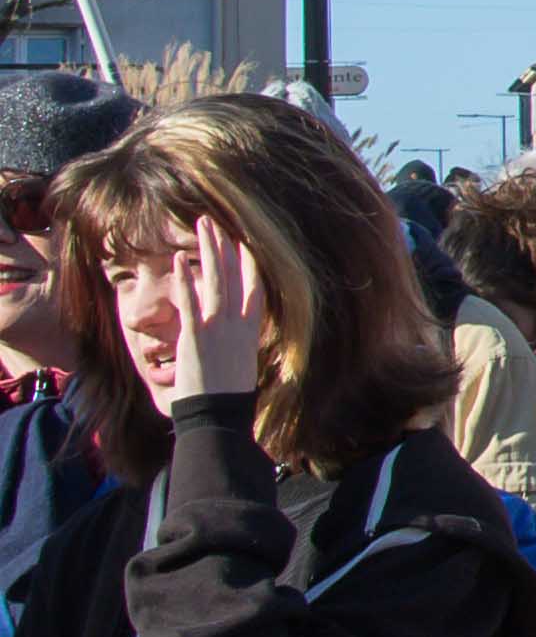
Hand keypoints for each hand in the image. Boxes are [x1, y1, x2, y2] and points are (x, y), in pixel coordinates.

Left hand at [167, 216, 266, 403]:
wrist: (220, 413)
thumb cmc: (228, 397)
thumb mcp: (240, 364)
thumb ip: (234, 345)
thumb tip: (230, 340)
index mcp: (250, 330)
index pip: (255, 288)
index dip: (249, 263)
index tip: (243, 243)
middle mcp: (238, 323)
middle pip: (234, 275)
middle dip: (225, 246)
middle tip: (216, 223)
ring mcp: (218, 327)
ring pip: (215, 279)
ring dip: (209, 249)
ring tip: (202, 226)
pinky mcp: (195, 335)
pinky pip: (190, 301)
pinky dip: (186, 279)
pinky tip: (180, 259)